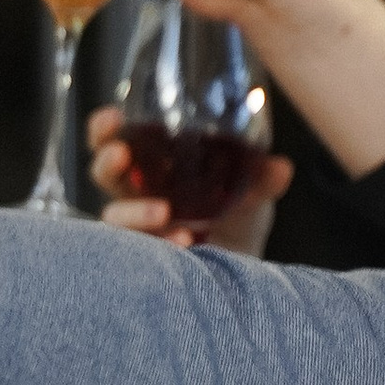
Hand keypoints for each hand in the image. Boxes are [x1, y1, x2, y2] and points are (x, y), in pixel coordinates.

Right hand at [86, 104, 290, 256]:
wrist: (243, 268)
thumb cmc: (235, 220)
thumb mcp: (253, 191)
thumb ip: (263, 178)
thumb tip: (280, 167)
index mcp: (153, 167)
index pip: (116, 140)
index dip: (105, 129)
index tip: (114, 117)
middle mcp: (138, 195)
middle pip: (104, 173)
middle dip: (107, 160)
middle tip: (122, 153)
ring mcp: (141, 227)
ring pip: (115, 216)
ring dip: (134, 211)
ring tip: (163, 211)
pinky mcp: (148, 257)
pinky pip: (141, 250)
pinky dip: (162, 242)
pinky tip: (184, 241)